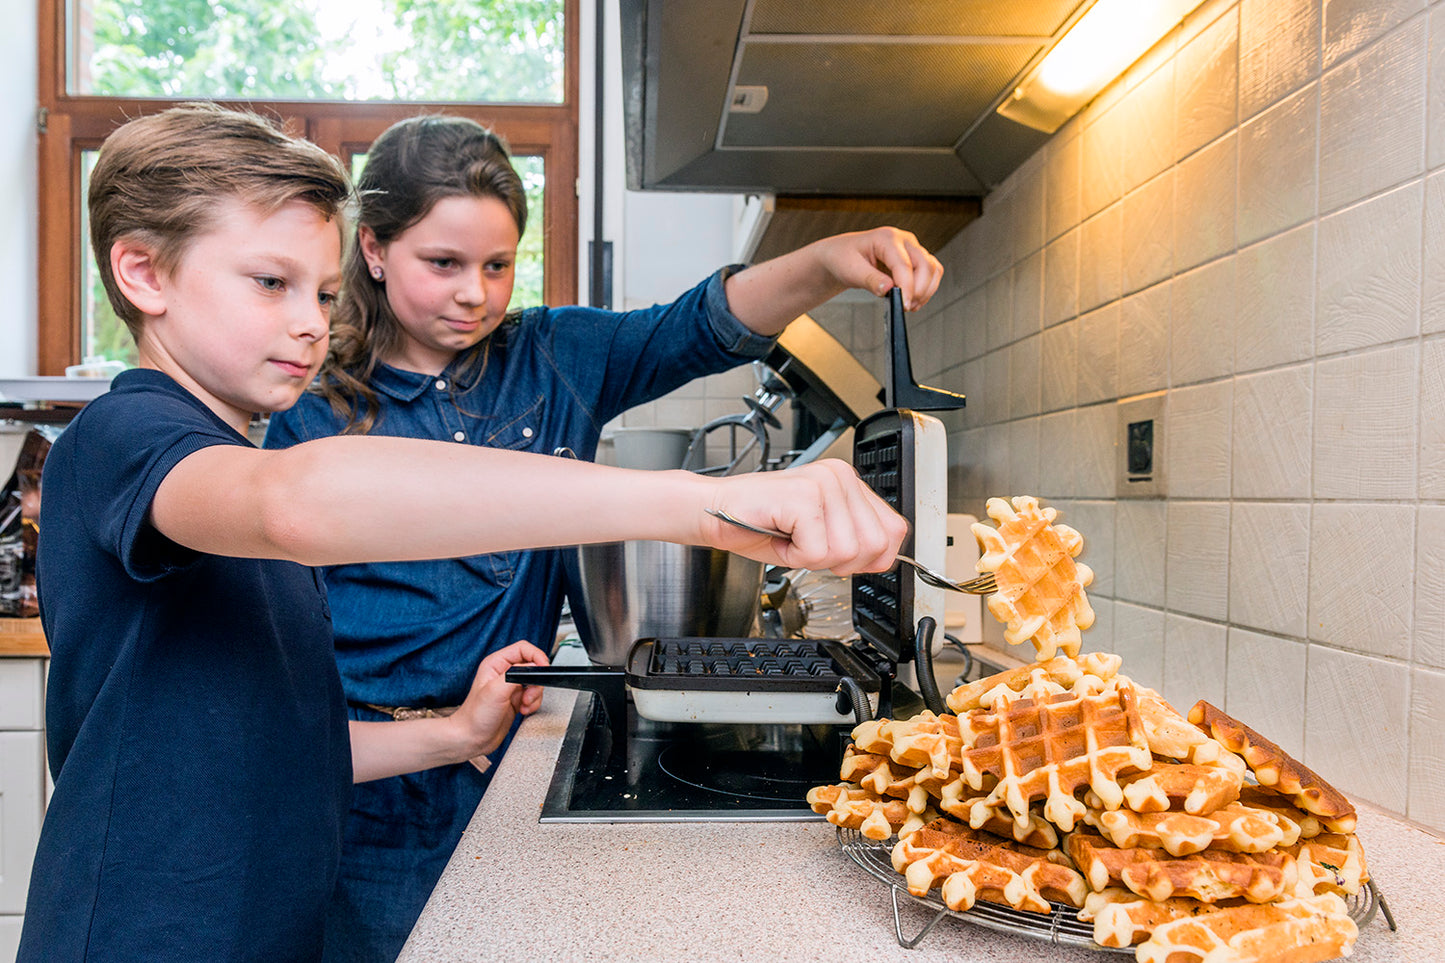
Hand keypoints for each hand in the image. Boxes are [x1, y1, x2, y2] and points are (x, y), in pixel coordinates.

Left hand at [449, 640, 548, 759]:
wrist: (471, 739)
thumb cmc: (475, 716)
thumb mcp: (495, 691)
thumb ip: (516, 674)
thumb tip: (533, 666)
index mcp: (496, 663)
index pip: (523, 649)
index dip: (536, 657)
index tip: (542, 669)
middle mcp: (504, 673)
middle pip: (533, 666)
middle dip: (535, 682)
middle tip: (528, 695)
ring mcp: (511, 687)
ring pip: (535, 682)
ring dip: (535, 695)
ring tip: (524, 705)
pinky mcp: (516, 700)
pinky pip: (534, 696)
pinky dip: (533, 704)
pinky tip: (523, 710)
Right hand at [702, 459, 906, 575]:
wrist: (715, 512)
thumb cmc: (761, 523)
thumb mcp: (820, 533)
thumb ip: (855, 539)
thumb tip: (883, 558)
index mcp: (848, 482)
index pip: (893, 530)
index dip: (871, 557)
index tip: (841, 556)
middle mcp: (840, 476)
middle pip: (874, 546)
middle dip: (839, 562)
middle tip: (808, 547)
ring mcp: (823, 484)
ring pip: (845, 552)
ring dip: (812, 559)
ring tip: (791, 539)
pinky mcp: (803, 498)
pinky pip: (816, 553)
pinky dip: (794, 558)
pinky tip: (780, 537)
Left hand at [813, 227, 943, 311]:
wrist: (841, 255)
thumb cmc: (843, 257)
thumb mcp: (851, 270)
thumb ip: (870, 280)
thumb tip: (889, 289)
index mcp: (886, 238)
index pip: (905, 265)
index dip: (907, 287)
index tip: (903, 305)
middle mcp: (903, 240)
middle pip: (926, 265)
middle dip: (919, 290)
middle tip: (905, 307)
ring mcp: (911, 248)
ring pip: (933, 269)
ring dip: (926, 290)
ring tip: (909, 305)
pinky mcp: (914, 259)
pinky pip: (931, 273)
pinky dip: (926, 288)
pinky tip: (912, 299)